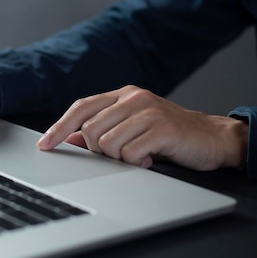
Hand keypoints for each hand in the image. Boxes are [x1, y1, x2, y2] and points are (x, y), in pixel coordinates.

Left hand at [36, 85, 247, 169]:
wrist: (212, 137)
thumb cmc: (168, 134)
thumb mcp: (132, 127)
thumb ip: (102, 129)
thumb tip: (69, 137)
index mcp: (123, 95)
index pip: (81, 107)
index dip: (59, 127)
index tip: (44, 145)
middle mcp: (134, 98)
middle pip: (90, 130)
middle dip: (99, 150)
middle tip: (123, 153)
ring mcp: (149, 111)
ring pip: (107, 143)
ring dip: (120, 158)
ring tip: (140, 154)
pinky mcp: (162, 128)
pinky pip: (130, 153)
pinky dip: (137, 162)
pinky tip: (151, 158)